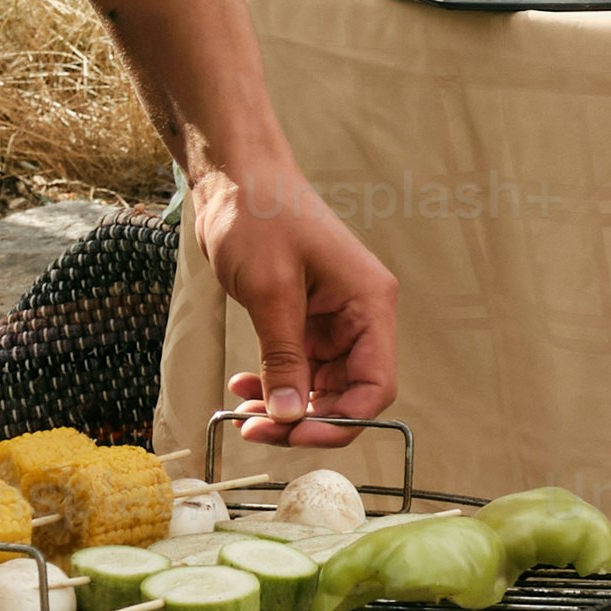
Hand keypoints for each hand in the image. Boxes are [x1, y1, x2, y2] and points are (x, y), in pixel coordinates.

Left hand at [199, 154, 399, 443]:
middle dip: (304, 419)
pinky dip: (272, 384)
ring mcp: (330, 319)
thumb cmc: (260, 216)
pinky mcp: (302, 318)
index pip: (376, 386)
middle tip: (255, 433)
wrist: (234, 175)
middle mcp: (358, 315)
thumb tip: (291, 417)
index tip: (295, 435)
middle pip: (347, 393)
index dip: (340, 421)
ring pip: (319, 386)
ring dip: (284, 407)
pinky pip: (296, 367)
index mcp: (369, 304)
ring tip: (242, 415)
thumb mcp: (271, 292)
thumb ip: (284, 358)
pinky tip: (242, 389)